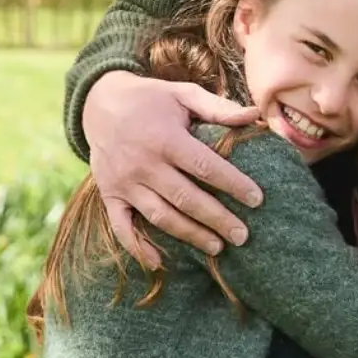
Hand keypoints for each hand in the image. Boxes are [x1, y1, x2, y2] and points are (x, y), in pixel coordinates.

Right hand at [83, 70, 261, 266]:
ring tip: (217, 248)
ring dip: (189, 235)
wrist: (99, 102)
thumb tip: (255, 115)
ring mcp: (125, 183)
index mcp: (166, 139)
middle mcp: (144, 164)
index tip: (258, 200)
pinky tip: (160, 263)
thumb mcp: (182, 94)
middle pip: (186, 198)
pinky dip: (137, 247)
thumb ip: (218, 108)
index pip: (206, 167)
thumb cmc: (151, 99)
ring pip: (160, 216)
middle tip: (243, 236)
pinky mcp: (109, 195)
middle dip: (217, 219)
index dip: (233, 184)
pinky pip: (121, 226)